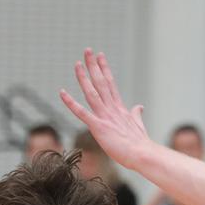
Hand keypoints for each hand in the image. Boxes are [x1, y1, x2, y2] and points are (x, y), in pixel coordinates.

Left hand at [60, 49, 151, 170]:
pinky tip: (62, 93)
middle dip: (93, 66)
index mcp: (120, 108)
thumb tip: (140, 106)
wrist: (142, 154)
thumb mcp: (138, 125)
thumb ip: (136, 114)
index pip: (110, 84)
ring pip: (91, 93)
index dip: (104, 69)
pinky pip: (81, 113)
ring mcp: (105, 117)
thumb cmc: (140, 144)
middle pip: (101, 82)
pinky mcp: (98, 127)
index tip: (100, 56)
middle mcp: (111, 109)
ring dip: (83, 77)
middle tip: (87, 50)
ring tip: (77, 63)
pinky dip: (70, 102)